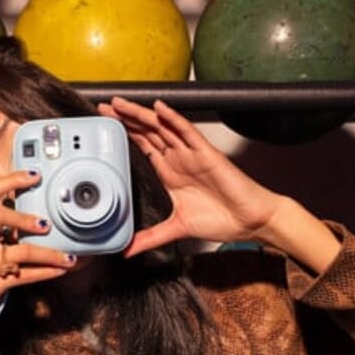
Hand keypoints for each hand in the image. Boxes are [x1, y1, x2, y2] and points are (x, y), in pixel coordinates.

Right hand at [0, 169, 77, 334]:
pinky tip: (59, 270)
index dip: (11, 180)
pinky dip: (44, 272)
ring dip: (48, 253)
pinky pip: (23, 276)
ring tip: (67, 256)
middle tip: (47, 223)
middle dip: (24, 217)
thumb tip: (34, 217)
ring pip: (18, 251)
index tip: (34, 175)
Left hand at [100, 97, 284, 256]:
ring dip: (141, 115)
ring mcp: (192, 154)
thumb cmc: (222, 219)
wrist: (250, 222)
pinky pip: (188, 133)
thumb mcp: (176, 229)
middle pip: (147, 132)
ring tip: (120, 104)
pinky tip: (160, 109)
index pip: (142, 146)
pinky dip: (173, 119)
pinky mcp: (207, 154)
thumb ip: (151, 238)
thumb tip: (128, 250)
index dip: (124, 134)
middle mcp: (179, 159)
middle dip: (125, 119)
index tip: (105, 126)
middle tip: (103, 108)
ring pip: (162, 128)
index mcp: (170, 173)